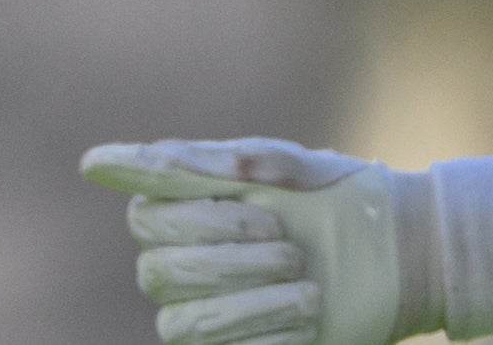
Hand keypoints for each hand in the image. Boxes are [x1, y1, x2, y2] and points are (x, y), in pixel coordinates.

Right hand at [83, 137, 492, 343]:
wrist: (402, 250)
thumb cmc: (333, 195)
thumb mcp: (272, 165)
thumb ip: (187, 164)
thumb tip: (89, 165)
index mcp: (179, 206)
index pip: (144, 218)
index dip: (203, 220)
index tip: (264, 209)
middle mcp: (180, 261)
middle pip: (160, 272)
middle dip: (232, 262)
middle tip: (293, 249)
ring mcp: (206, 312)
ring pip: (183, 323)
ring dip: (251, 304)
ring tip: (307, 289)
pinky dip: (269, 338)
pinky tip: (308, 322)